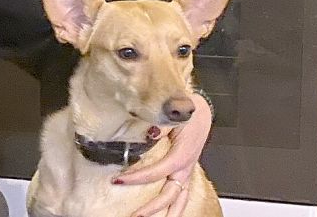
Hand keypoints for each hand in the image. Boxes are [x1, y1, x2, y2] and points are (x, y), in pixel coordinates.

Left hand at [115, 92, 212, 216]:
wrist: (199, 111)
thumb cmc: (187, 114)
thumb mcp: (175, 117)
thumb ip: (161, 126)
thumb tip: (150, 133)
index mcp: (181, 156)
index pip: (157, 173)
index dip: (137, 178)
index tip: (118, 179)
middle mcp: (185, 168)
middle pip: (169, 195)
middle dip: (152, 208)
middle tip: (134, 215)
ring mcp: (186, 172)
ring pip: (179, 200)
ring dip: (166, 213)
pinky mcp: (185, 171)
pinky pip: (182, 194)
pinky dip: (175, 207)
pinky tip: (166, 213)